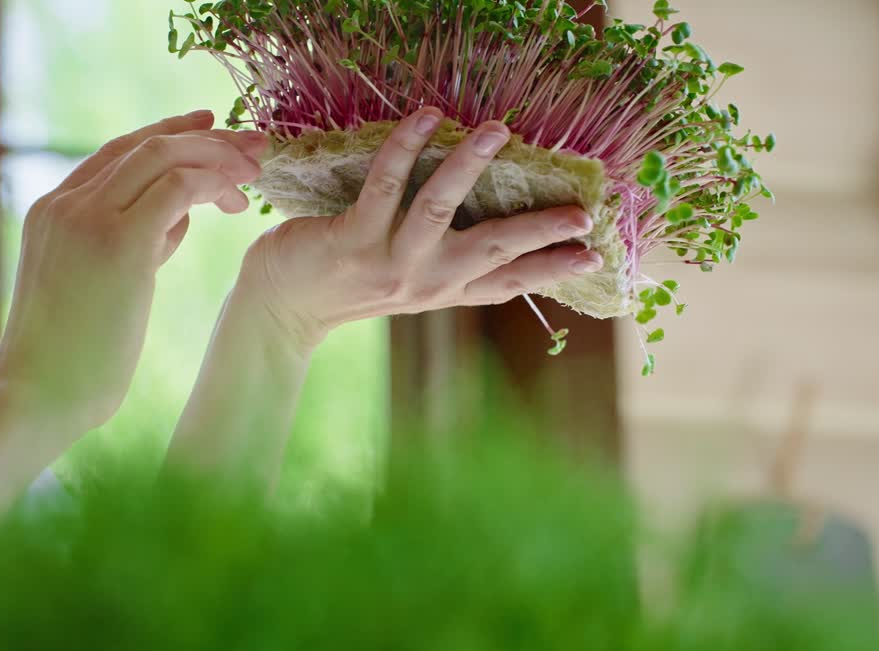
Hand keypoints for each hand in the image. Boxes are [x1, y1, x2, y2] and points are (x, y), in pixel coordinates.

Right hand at [0, 110, 266, 431]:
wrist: (35, 397)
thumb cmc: (69, 359)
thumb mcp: (99, 287)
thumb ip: (132, 245)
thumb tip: (177, 221)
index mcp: (52, 211)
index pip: (118, 153)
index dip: (172, 137)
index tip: (214, 135)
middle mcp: (65, 203)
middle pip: (143, 144)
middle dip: (206, 138)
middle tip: (253, 148)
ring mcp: (87, 218)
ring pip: (162, 155)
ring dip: (217, 156)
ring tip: (254, 174)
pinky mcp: (118, 243)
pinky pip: (177, 188)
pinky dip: (212, 183)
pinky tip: (237, 200)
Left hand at [239, 107, 602, 350]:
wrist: (283, 305)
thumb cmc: (348, 281)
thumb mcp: (409, 280)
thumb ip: (448, 260)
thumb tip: (493, 224)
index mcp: (444, 290)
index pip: (507, 282)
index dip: (551, 269)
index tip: (594, 253)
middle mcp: (425, 282)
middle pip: (492, 253)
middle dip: (538, 230)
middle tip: (581, 212)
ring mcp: (390, 262)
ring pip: (440, 210)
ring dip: (469, 167)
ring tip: (497, 131)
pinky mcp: (353, 240)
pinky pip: (385, 186)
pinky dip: (406, 147)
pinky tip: (427, 118)